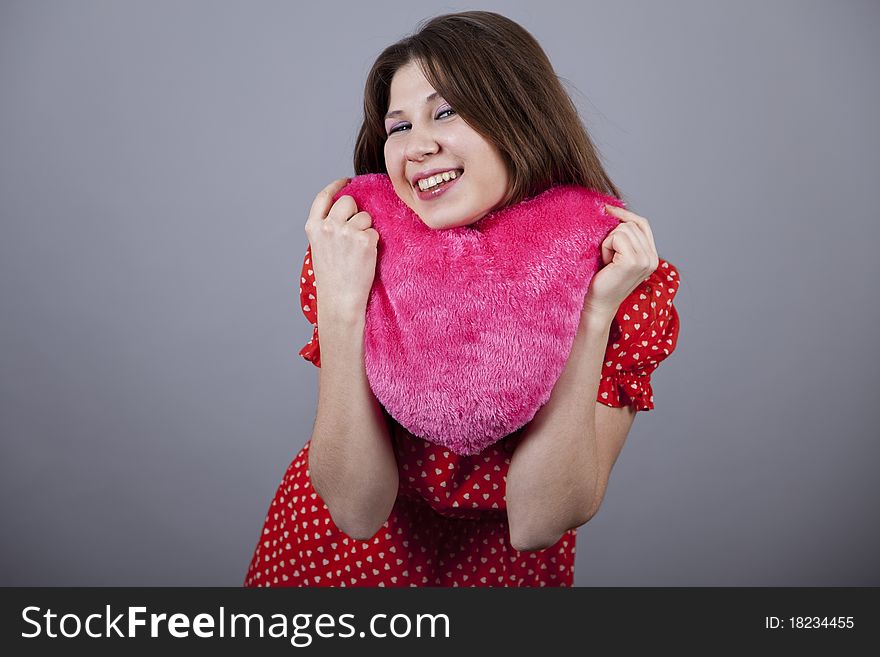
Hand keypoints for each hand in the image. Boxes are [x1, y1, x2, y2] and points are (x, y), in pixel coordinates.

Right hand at [304, 178, 379, 318]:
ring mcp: (346, 232)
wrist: (340, 299)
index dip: (336, 186)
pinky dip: (373, 243)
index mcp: (314, 227)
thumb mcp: (320, 247)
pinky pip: (374, 232)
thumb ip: (328, 226)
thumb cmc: (332, 277)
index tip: (345, 182)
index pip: (324, 196)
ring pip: (364, 217)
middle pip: (348, 201)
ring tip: (357, 250)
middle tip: (355, 230)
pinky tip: (365, 257)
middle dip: (355, 211)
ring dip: (365, 229)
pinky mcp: (364, 240)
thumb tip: (345, 208)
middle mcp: (328, 226)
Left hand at [583, 204, 659, 319]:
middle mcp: (653, 258)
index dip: (625, 215)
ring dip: (608, 242)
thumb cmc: (602, 280)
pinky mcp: (633, 261)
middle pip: (631, 224)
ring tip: (607, 262)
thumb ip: (624, 238)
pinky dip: (605, 247)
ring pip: (623, 228)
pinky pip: (616, 236)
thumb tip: (612, 210)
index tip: (607, 209)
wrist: (597, 305)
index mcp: (651, 256)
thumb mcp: (617, 256)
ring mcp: (645, 260)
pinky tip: (605, 263)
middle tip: (607, 258)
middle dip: (613, 235)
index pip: (642, 223)